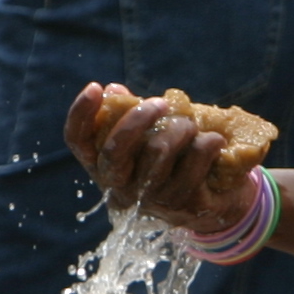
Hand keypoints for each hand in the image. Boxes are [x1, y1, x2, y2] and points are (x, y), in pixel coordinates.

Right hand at [64, 81, 247, 233]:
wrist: (213, 206)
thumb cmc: (172, 162)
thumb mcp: (147, 140)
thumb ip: (129, 116)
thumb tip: (114, 90)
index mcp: (102, 167)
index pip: (78, 142)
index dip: (81, 114)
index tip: (94, 87)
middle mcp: (120, 188)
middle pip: (115, 151)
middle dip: (139, 119)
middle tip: (162, 103)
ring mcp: (151, 199)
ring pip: (158, 152)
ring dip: (180, 128)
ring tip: (192, 125)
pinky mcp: (183, 204)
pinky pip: (193, 161)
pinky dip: (207, 143)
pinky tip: (215, 140)